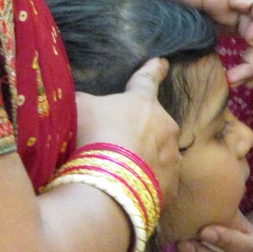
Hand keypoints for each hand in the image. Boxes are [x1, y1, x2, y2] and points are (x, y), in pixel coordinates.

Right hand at [75, 58, 182, 200]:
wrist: (108, 185)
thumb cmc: (92, 137)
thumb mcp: (80, 108)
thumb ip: (87, 101)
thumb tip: (86, 102)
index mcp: (144, 103)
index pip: (148, 80)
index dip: (153, 70)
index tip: (163, 62)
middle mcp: (166, 128)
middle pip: (155, 124)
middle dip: (141, 130)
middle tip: (118, 143)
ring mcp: (172, 159)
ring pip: (160, 154)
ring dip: (144, 159)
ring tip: (120, 171)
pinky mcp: (171, 187)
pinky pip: (158, 181)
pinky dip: (145, 183)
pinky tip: (127, 189)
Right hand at [111, 0, 252, 83]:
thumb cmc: (154, 4)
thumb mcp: (182, 39)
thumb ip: (197, 55)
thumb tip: (201, 86)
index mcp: (232, 23)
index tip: (239, 84)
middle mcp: (239, 12)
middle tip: (245, 83)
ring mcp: (234, 1)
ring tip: (239, 71)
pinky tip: (244, 41)